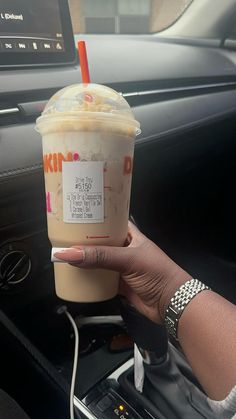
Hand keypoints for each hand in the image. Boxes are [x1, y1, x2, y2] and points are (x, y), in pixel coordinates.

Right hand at [54, 222, 190, 323]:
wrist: (171, 302)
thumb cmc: (157, 273)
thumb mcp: (129, 259)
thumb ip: (100, 256)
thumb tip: (70, 253)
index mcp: (130, 235)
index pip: (109, 221)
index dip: (94, 218)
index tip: (75, 216)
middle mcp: (123, 249)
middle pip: (99, 242)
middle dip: (84, 241)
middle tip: (63, 237)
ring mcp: (120, 267)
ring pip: (97, 261)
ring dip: (84, 260)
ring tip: (65, 255)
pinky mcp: (117, 284)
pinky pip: (99, 279)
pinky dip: (88, 279)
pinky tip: (75, 276)